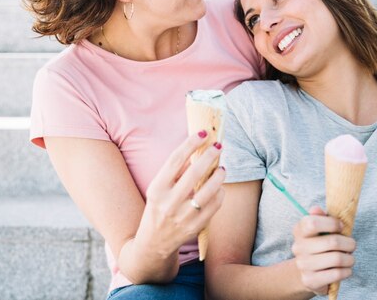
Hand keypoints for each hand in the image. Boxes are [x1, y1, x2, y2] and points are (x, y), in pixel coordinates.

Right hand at [141, 131, 225, 256]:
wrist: (154, 243)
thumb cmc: (159, 207)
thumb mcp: (158, 189)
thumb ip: (175, 172)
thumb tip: (197, 149)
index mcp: (156, 189)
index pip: (175, 160)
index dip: (190, 144)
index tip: (203, 133)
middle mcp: (168, 203)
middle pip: (194, 173)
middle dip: (209, 156)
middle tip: (219, 146)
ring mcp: (182, 217)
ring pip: (208, 191)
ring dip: (218, 176)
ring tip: (222, 169)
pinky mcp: (194, 228)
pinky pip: (214, 206)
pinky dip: (220, 193)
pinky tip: (219, 187)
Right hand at [291, 206, 355, 295]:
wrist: (307, 272)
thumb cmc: (319, 245)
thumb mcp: (319, 229)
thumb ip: (319, 217)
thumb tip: (316, 209)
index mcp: (300, 230)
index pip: (313, 223)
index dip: (332, 223)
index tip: (341, 227)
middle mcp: (298, 247)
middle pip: (332, 242)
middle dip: (349, 243)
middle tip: (351, 245)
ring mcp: (303, 265)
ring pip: (337, 259)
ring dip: (350, 258)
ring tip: (349, 258)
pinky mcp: (310, 280)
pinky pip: (336, 274)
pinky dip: (347, 271)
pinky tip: (346, 269)